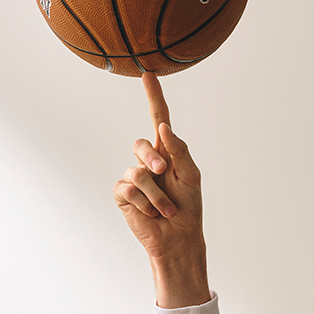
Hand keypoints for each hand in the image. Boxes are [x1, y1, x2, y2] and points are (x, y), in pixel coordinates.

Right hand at [113, 72, 208, 306]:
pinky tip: (151, 213)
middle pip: (141, 144)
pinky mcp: (123, 194)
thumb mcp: (191, 177)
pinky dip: (145, 203)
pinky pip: (128, 189)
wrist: (178, 238)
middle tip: (165, 174)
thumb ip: (179, 151)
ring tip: (166, 210)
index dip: (153, 98)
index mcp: (167, 152)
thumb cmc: (188, 208)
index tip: (148, 74)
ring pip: (138, 173)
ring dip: (157, 195)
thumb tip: (163, 126)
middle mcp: (148, 161)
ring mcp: (133, 177)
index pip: (158, 119)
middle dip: (155, 160)